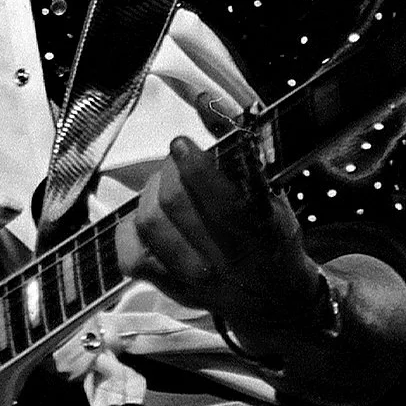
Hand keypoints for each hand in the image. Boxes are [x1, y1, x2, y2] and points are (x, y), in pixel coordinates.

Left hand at [115, 94, 322, 346]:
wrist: (276, 304)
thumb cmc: (273, 238)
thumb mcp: (272, 196)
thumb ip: (239, 151)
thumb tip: (204, 101)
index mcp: (259, 232)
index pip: (220, 201)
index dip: (193, 168)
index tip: (181, 144)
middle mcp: (225, 260)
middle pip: (174, 204)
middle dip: (170, 171)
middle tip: (178, 162)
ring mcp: (195, 280)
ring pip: (150, 224)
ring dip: (151, 193)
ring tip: (165, 187)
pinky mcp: (171, 291)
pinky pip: (130, 256)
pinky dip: (130, 231)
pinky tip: (146, 220)